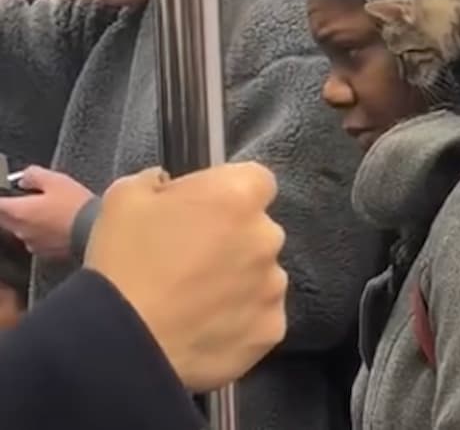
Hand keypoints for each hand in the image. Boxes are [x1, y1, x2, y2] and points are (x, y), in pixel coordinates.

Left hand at [0, 166, 92, 258]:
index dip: (2, 197)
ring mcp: (33, 243)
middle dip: (13, 209)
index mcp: (18, 211)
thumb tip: (24, 178)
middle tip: (29, 200)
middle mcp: (21, 230)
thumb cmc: (77, 207)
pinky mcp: (47, 253)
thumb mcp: (56, 180)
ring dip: (29, 221)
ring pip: (21, 230)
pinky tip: (57, 226)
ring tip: (48, 212)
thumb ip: (33, 175)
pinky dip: (42, 233)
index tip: (8, 194)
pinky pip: (37, 241)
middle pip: (5, 219)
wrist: (96, 232)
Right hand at [84, 163, 287, 391]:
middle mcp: (267, 237)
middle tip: (191, 259)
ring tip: (194, 301)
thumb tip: (167, 184)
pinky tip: (204, 327)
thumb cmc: (122, 263)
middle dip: (233, 239)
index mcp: (238, 196)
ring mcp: (273, 286)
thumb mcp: (123, 199)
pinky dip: (240, 320)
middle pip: (258, 230)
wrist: (122, 344)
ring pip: (262, 275)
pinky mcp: (272, 328)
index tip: (203, 210)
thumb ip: (156, 180)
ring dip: (238, 281)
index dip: (229, 193)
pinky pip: (260, 316)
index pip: (256, 180)